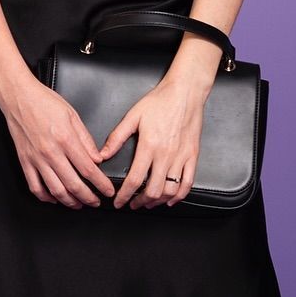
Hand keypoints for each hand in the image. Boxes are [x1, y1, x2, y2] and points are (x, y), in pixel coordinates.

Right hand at [1, 78, 117, 208]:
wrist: (18, 97)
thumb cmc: (44, 101)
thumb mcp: (72, 115)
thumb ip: (86, 139)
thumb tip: (97, 158)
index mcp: (65, 139)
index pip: (88, 169)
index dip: (100, 184)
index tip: (108, 191)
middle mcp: (51, 152)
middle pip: (73, 184)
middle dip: (88, 198)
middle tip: (96, 202)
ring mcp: (36, 159)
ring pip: (55, 190)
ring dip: (69, 201)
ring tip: (79, 204)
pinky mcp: (25, 161)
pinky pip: (35, 186)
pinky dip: (46, 197)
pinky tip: (54, 199)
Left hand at [100, 77, 206, 208]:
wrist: (185, 92)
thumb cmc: (160, 101)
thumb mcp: (133, 116)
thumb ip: (117, 137)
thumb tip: (103, 154)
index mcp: (149, 146)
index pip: (134, 180)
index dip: (124, 196)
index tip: (119, 202)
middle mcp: (166, 155)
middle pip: (153, 190)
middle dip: (140, 202)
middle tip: (132, 204)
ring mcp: (181, 157)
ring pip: (170, 190)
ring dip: (157, 201)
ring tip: (148, 203)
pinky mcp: (192, 156)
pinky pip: (187, 183)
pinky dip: (179, 196)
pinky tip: (171, 199)